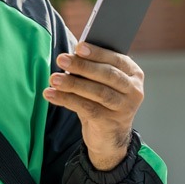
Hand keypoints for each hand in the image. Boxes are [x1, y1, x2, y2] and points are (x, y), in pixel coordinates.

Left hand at [42, 43, 144, 170]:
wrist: (109, 136)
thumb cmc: (102, 101)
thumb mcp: (101, 83)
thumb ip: (92, 69)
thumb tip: (71, 55)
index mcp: (133, 74)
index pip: (117, 59)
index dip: (98, 53)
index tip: (78, 47)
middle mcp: (134, 90)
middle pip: (108, 75)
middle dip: (82, 66)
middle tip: (61, 59)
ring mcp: (124, 108)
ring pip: (98, 92)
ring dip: (72, 84)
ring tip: (53, 79)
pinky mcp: (111, 122)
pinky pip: (87, 108)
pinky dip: (67, 100)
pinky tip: (51, 94)